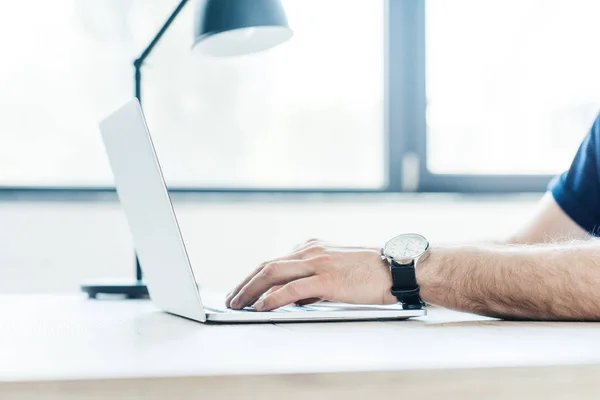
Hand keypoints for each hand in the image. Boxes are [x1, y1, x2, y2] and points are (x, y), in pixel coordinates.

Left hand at [225, 239, 397, 310]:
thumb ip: (313, 279)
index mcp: (312, 248)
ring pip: (273, 273)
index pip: (274, 262)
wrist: (398, 269)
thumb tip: (293, 297)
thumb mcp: (336, 270)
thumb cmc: (370, 272)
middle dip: (245, 283)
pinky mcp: (327, 279)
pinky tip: (261, 306)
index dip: (253, 277)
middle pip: (267, 266)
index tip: (241, 290)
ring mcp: (318, 263)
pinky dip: (272, 297)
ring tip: (237, 304)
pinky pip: (292, 288)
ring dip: (251, 290)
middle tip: (231, 298)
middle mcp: (310, 252)